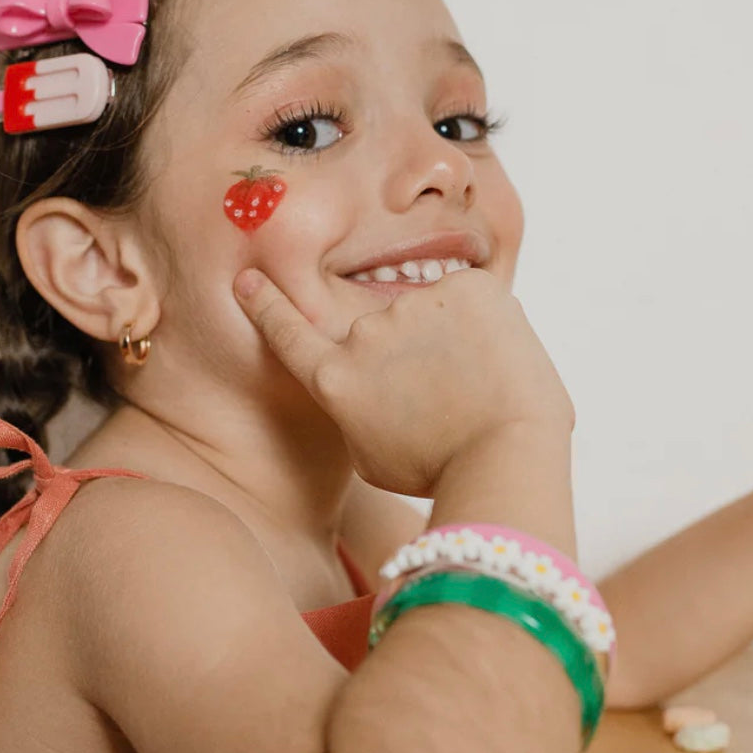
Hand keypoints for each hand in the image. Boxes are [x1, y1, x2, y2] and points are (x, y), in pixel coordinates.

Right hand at [233, 264, 574, 497]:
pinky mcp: (467, 287)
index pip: (291, 333)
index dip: (268, 306)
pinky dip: (487, 325)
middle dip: (415, 357)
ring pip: (434, 315)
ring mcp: (416, 305)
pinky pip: (472, 299)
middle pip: (388, 335)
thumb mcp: (374, 459)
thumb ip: (359, 412)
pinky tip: (498, 362)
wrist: (505, 456)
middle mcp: (365, 334)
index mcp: (337, 379)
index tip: (248, 280)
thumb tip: (372, 385)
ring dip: (454, 341)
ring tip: (480, 388)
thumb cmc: (441, 472)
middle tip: (451, 401)